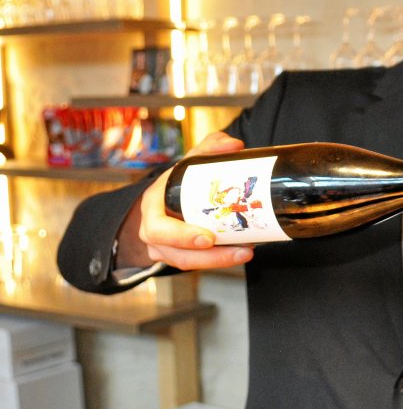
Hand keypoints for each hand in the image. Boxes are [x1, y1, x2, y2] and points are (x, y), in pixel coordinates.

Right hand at [130, 131, 254, 269]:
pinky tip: (239, 253)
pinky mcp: (175, 256)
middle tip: (237, 251)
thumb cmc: (177, 180)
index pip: (159, 226)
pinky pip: (194, 263)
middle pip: (174, 251)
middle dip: (205, 256)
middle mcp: (152, 229)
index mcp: (153, 204)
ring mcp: (162, 247)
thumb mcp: (189, 162)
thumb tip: (234, 145)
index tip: (209, 238)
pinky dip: (217, 260)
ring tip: (246, 252)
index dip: (182, 235)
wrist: (162, 200)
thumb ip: (210, 148)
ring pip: (186, 262)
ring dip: (218, 261)